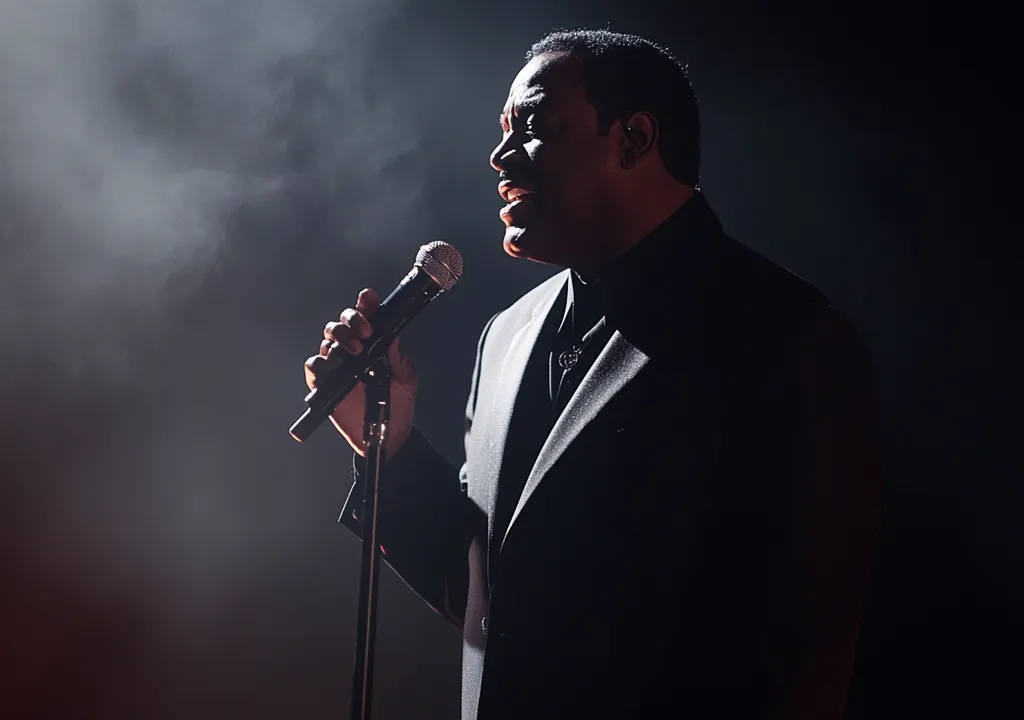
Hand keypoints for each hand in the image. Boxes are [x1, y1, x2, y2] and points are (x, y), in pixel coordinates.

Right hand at [304, 288, 417, 458]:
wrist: (388, 435)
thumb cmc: (398, 405)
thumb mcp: (405, 379)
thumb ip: (398, 359)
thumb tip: (392, 338)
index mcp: (373, 344)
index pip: (366, 317)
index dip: (365, 304)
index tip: (369, 299)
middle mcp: (352, 350)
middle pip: (342, 323)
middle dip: (352, 320)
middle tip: (366, 332)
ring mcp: (337, 365)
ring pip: (328, 340)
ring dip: (340, 339)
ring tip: (355, 352)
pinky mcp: (324, 383)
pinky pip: (314, 367)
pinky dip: (318, 363)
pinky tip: (330, 366)